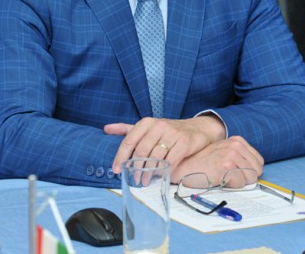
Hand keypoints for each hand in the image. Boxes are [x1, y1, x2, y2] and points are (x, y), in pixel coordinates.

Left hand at [105, 114, 226, 173]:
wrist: (198, 128)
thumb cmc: (169, 130)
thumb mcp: (148, 126)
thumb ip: (127, 128)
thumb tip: (106, 128)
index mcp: (147, 122)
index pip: (129, 140)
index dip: (121, 157)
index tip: (116, 170)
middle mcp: (159, 126)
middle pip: (141, 150)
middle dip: (136, 168)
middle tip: (134, 179)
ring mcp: (173, 133)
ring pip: (155, 157)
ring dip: (148, 172)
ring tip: (145, 181)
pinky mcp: (184, 142)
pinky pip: (171, 160)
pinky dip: (164, 170)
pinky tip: (160, 176)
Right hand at [171, 135, 263, 183]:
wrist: (184, 167)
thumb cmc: (203, 164)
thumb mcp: (224, 154)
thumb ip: (240, 159)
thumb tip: (254, 174)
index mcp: (237, 141)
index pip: (259, 162)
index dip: (251, 172)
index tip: (239, 175)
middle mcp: (236, 145)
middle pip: (257, 170)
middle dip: (247, 179)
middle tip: (231, 178)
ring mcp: (231, 154)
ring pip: (250, 177)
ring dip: (238, 183)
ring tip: (224, 178)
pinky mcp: (226, 165)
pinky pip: (240, 183)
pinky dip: (231, 186)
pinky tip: (220, 180)